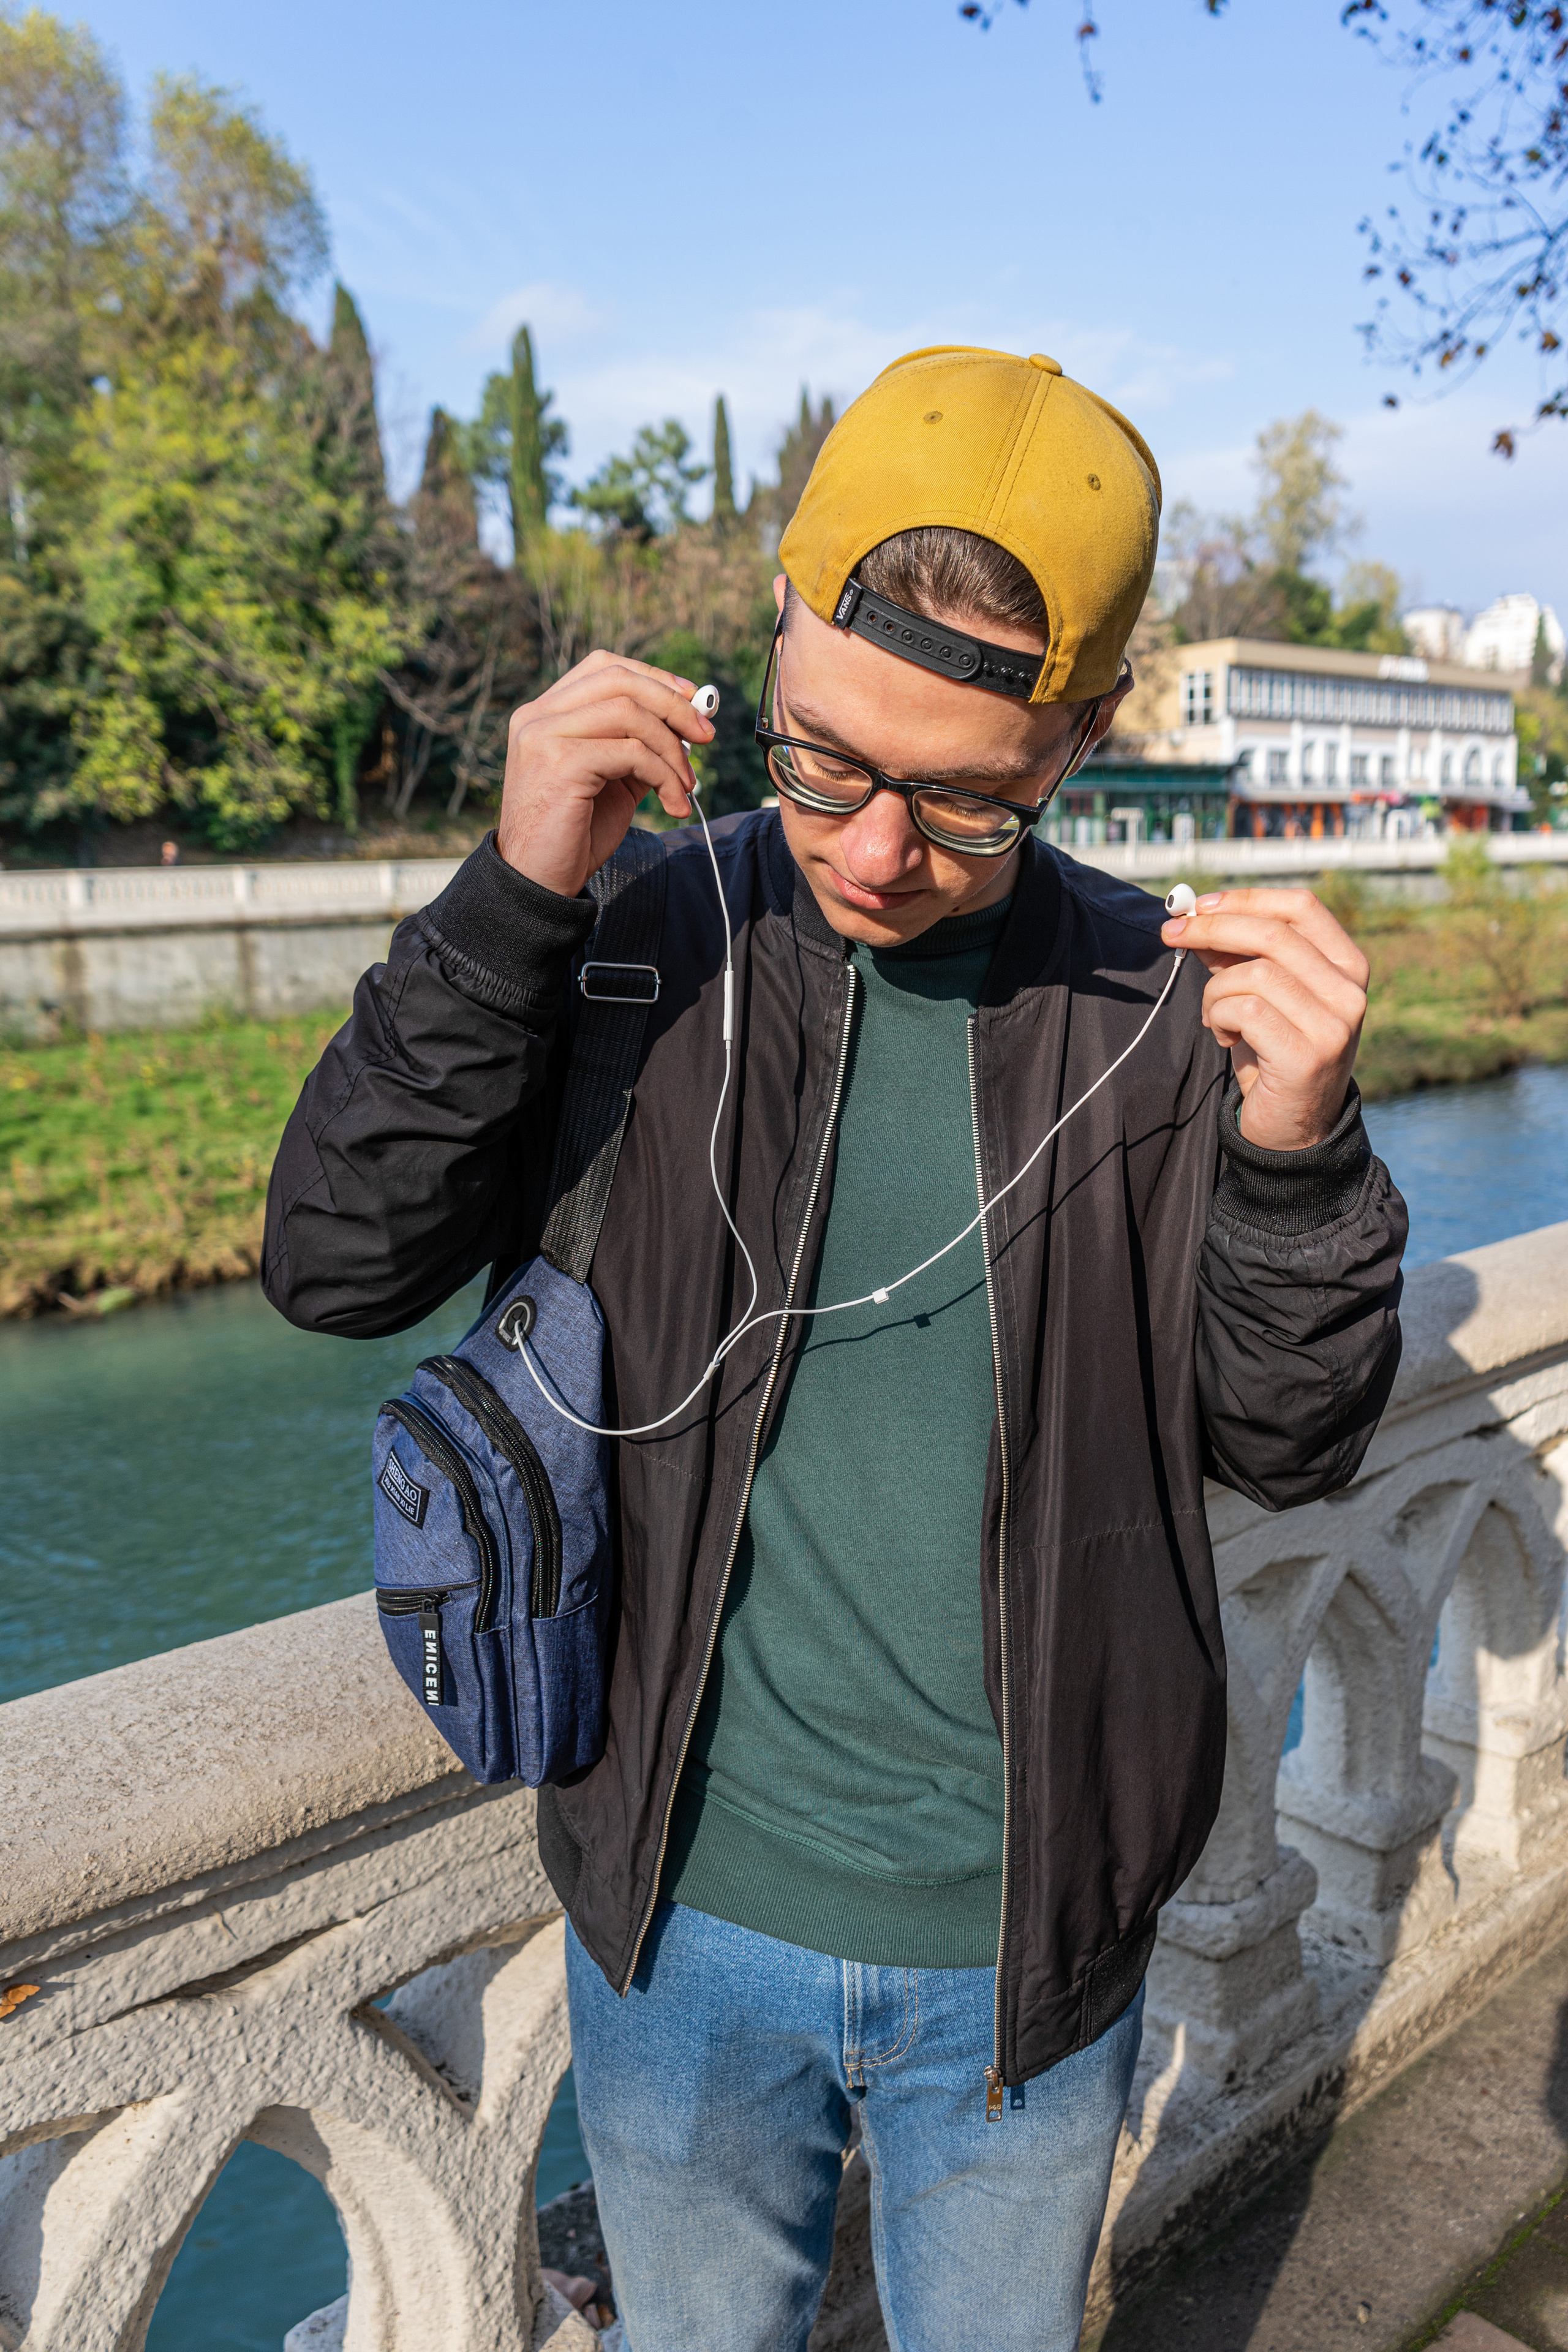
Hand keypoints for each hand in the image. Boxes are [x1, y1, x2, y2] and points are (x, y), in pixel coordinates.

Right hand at [495, 649, 714, 897]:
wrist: (537, 881)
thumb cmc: (573, 833)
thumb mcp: (612, 779)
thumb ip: (638, 746)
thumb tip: (688, 723)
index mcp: (544, 713)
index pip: (604, 668)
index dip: (654, 678)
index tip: (690, 702)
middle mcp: (538, 717)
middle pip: (620, 681)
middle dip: (673, 705)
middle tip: (704, 736)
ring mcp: (545, 736)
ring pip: (630, 713)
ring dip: (671, 750)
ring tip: (686, 785)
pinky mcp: (562, 764)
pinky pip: (632, 753)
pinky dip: (664, 776)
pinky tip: (673, 803)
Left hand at [1160, 887, 1367, 1150]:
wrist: (1293, 1127)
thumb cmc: (1273, 1052)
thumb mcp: (1260, 993)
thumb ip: (1237, 954)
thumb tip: (1193, 915)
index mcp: (1348, 965)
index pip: (1301, 907)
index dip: (1246, 899)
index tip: (1200, 905)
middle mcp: (1350, 991)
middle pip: (1272, 933)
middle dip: (1211, 929)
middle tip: (1170, 935)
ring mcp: (1334, 1025)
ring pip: (1253, 974)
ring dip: (1215, 992)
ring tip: (1215, 1017)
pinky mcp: (1308, 1055)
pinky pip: (1245, 1011)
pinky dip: (1221, 1018)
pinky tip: (1226, 1038)